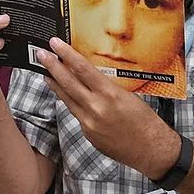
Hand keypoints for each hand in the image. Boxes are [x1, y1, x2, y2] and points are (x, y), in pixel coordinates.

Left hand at [38, 38, 178, 178]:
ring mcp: (89, 123)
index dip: (66, 54)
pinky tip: (67, 96)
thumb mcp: (126, 96)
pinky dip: (71, 103)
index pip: (82, 68)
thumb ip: (104, 86)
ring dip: (55, 84)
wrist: (152, 150)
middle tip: (40, 54)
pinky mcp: (87, 134)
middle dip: (52, 66)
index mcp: (109, 94)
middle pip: (67, 83)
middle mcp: (95, 108)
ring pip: (66, 99)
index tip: (55, 43)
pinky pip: (76, 114)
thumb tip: (86, 75)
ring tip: (45, 72)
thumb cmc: (145, 120)